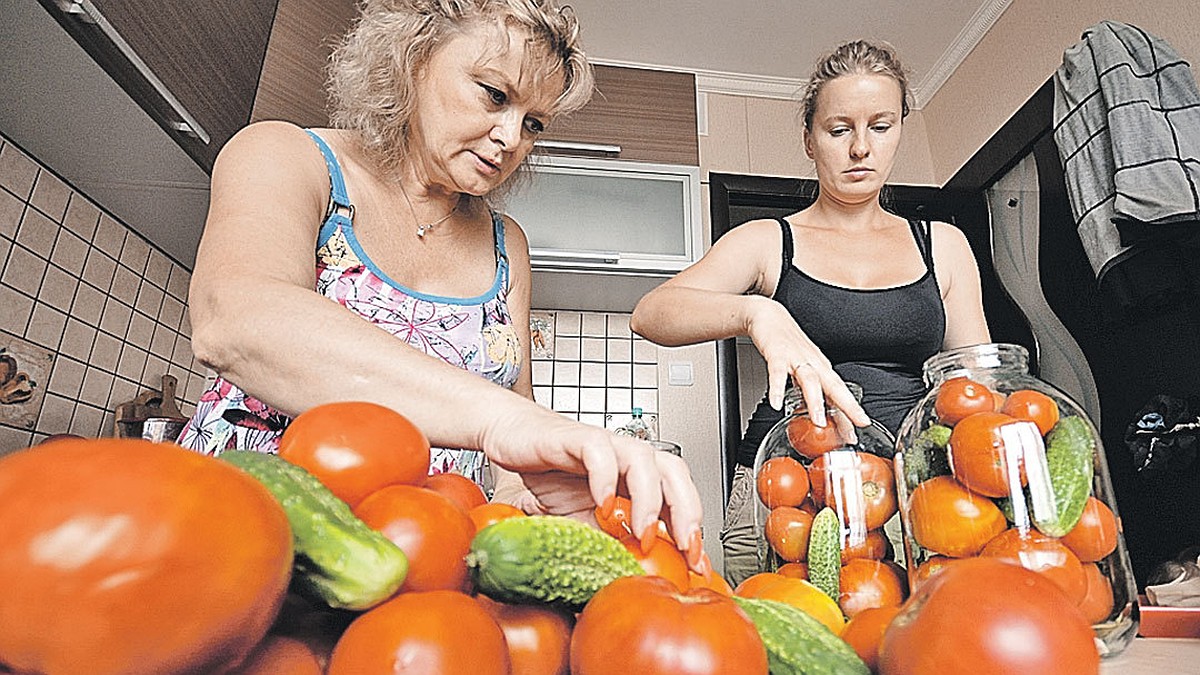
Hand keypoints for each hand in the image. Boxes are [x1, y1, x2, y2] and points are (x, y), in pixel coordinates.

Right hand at [479, 411, 704, 570]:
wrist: (513, 438)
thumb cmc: (551, 475)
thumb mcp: (583, 522)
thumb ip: (609, 542)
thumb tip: (632, 576)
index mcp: (636, 476)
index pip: (678, 496)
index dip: (692, 529)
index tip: (697, 564)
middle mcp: (626, 456)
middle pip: (675, 472)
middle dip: (687, 511)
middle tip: (686, 548)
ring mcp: (604, 444)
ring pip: (643, 458)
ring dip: (650, 498)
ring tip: (643, 532)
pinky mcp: (575, 436)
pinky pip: (599, 450)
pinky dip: (605, 478)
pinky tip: (603, 505)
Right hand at [746, 297, 869, 427]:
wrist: (769, 316)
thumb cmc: (787, 343)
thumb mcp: (802, 369)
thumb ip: (808, 391)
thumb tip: (815, 416)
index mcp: (821, 368)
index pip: (841, 392)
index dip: (852, 409)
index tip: (862, 424)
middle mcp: (813, 364)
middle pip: (834, 387)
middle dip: (848, 406)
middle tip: (856, 424)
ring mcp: (796, 358)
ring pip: (810, 381)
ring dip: (815, 401)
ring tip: (818, 421)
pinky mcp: (777, 353)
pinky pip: (777, 373)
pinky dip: (777, 388)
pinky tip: (776, 404)